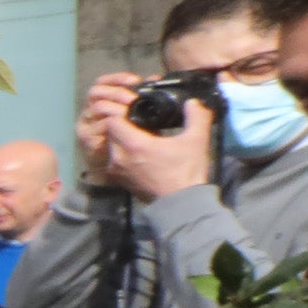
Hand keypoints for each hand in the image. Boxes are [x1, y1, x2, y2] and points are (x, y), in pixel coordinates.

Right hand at [76, 72, 141, 182]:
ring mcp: (87, 125)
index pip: (103, 82)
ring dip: (115, 107)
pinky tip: (123, 125)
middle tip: (134, 99)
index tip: (135, 80)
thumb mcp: (143, 116)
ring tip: (131, 111)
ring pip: (96, 107)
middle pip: (96, 91)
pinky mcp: (87, 139)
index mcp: (104, 101)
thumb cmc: (135, 141)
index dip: (117, 78)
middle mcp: (91, 111)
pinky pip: (98, 126)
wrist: (127, 170)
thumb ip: (146, 98)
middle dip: (117, 92)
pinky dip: (112, 124)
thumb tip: (156, 79)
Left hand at [100, 92, 219, 200]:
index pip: (112, 121)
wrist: (181, 204)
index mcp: (133, 144)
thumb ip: (196, 116)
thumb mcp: (197, 140)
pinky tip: (140, 155)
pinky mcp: (120, 181)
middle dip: (122, 127)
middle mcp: (119, 157)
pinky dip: (122, 156)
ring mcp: (117, 171)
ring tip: (141, 139)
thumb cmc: (187, 172)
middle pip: (110, 133)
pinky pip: (114, 162)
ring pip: (111, 148)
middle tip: (140, 124)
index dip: (122, 114)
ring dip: (121, 142)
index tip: (135, 112)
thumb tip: (193, 102)